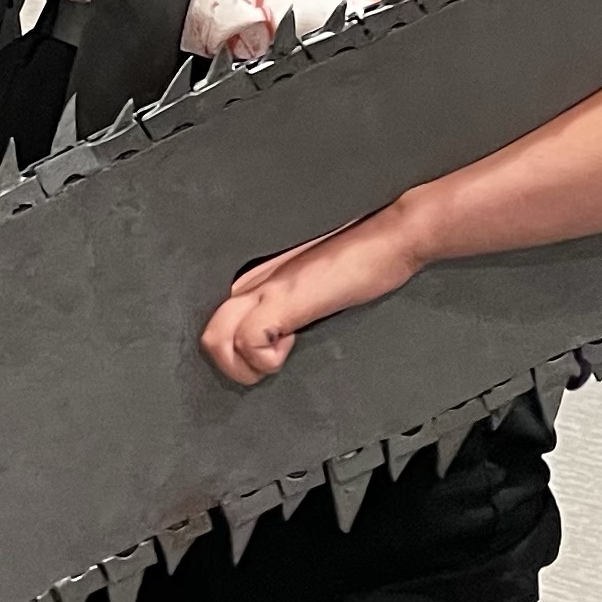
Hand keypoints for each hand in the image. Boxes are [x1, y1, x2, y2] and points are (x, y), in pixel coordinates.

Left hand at [200, 204, 422, 385]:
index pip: (217, 320)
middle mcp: (253, 280)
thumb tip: (281, 331)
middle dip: (236, 363)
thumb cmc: (365, 258)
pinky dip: (266, 361)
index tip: (268, 352)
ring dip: (246, 365)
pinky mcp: (285, 299)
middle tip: (274, 358)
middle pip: (208, 332)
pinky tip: (294, 344)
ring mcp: (266, 288)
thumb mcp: (314, 284)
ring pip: (215, 341)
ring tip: (282, 354)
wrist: (393, 236)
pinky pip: (248, 343)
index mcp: (257, 277)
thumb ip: (289, 302)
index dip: (236, 347)